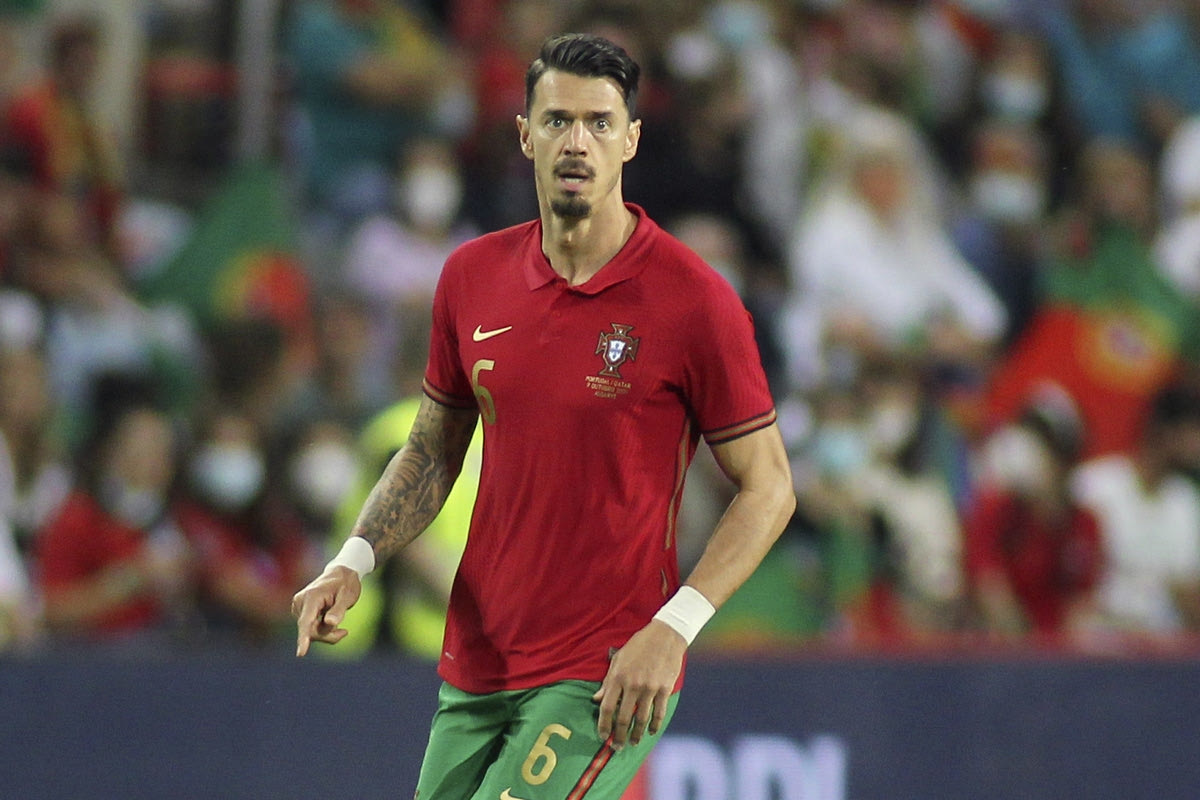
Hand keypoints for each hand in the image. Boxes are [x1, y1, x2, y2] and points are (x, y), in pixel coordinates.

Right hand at [291, 566, 361, 656]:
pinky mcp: (300, 613)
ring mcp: (298, 608)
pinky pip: (310, 629)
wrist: (340, 574)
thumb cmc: (346, 584)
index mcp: (312, 596)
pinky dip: (322, 630)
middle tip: (344, 633)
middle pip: (309, 631)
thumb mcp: (348, 596)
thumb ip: (339, 609)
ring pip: (309, 632)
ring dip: (325, 633)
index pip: (306, 621)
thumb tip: (330, 623)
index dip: (303, 638)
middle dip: (326, 635)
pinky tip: (331, 622)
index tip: (301, 653)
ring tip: (340, 626)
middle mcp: (300, 602)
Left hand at [592, 620, 685, 749]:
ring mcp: (650, 688)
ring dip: (636, 734)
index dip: (603, 724)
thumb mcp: (618, 659)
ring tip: (633, 743)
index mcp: (618, 677)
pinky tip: (650, 732)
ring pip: (641, 719)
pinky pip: (659, 712)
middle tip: (617, 747)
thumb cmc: (639, 646)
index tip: (602, 735)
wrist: (665, 635)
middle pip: (623, 717)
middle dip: (619, 736)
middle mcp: (633, 685)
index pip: (607, 707)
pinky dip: (655, 725)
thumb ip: (607, 681)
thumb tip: (596, 700)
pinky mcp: (664, 689)